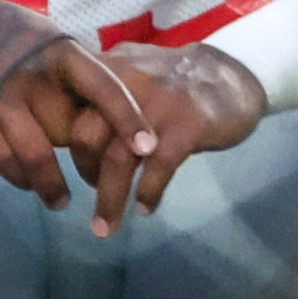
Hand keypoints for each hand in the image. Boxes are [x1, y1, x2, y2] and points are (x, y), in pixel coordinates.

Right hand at [0, 0, 155, 223]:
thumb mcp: (41, 36)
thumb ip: (70, 70)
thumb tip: (106, 107)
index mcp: (57, 51)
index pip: (103, 86)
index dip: (127, 118)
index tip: (148, 148)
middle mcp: (31, 75)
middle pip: (72, 131)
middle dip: (89, 162)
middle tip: (100, 182)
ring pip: (36, 156)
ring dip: (51, 186)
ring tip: (58, 202)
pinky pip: (2, 158)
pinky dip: (17, 176)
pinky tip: (24, 181)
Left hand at [68, 42, 265, 232]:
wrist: (230, 72)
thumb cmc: (172, 80)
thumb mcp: (130, 72)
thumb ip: (100, 93)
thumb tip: (71, 121)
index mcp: (107, 75)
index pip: (67, 111)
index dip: (66, 146)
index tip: (77, 167)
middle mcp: (124, 86)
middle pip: (86, 137)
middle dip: (84, 173)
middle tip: (91, 193)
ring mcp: (156, 106)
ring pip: (119, 159)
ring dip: (110, 199)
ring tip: (106, 226)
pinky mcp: (187, 124)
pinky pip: (159, 166)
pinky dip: (148, 192)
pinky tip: (145, 208)